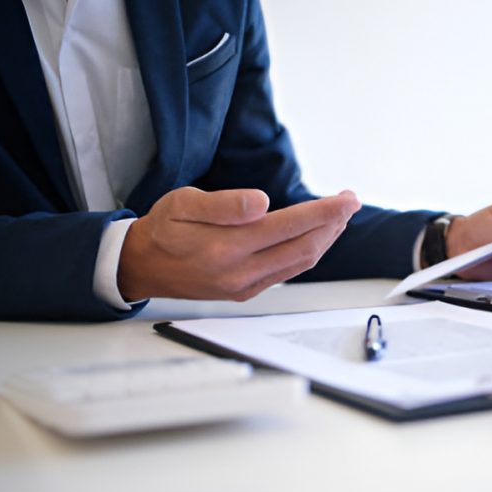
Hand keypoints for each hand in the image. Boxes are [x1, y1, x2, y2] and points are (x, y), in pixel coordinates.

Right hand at [118, 187, 359, 300]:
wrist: (141, 266)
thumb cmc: (162, 230)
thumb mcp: (182, 203)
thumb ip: (223, 204)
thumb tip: (261, 202)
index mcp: (225, 247)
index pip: (288, 227)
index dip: (322, 212)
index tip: (345, 199)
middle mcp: (239, 272)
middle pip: (303, 248)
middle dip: (332, 224)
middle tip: (349, 202)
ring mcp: (245, 286)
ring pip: (299, 263)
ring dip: (325, 239)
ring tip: (338, 216)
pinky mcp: (246, 292)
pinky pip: (287, 272)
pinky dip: (307, 253)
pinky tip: (315, 237)